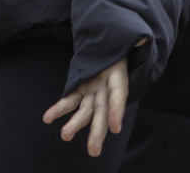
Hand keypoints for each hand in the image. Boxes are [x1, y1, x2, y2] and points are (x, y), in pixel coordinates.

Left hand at [42, 40, 142, 156]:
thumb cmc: (119, 44)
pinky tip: (48, 118)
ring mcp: (92, 92)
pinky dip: (59, 109)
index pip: (119, 95)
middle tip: (93, 151)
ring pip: (85, 112)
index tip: (115, 128)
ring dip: (75, 124)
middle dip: (97, 131)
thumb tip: (142, 38)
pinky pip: (69, 101)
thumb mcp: (129, 40)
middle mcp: (106, 90)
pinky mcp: (80, 89)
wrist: (109, 47)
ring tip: (65, 135)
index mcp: (119, 78)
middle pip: (102, 112)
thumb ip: (136, 41)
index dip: (117, 111)